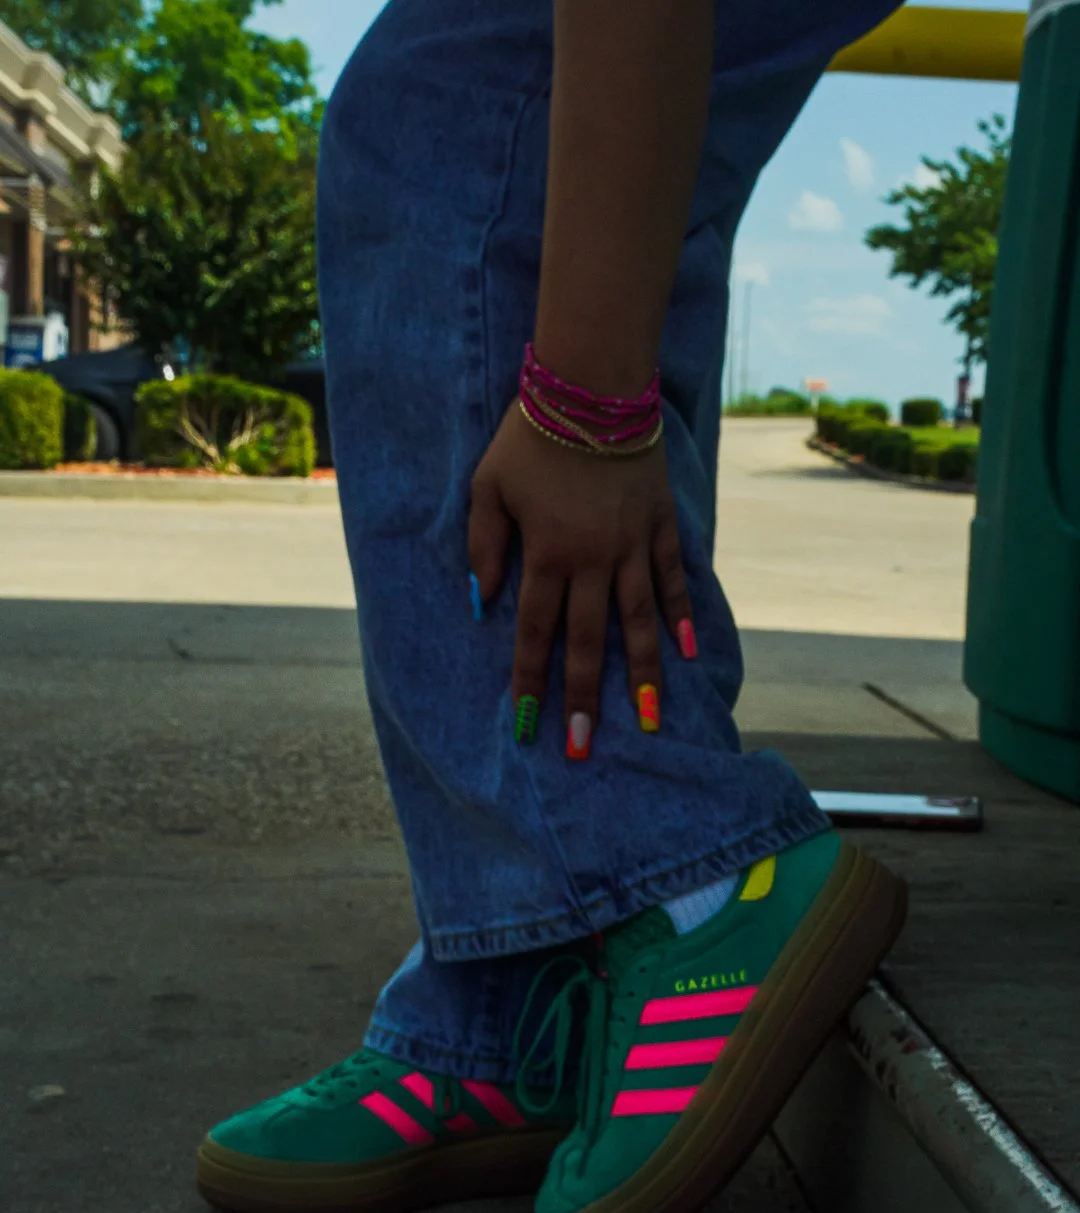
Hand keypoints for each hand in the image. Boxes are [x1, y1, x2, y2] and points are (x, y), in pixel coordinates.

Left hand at [467, 400, 695, 750]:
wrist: (592, 384)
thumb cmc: (530, 434)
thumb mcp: (488, 486)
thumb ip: (483, 546)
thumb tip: (483, 603)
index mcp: (547, 555)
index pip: (536, 634)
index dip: (531, 684)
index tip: (530, 729)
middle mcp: (594, 560)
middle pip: (587, 642)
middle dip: (583, 700)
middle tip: (584, 748)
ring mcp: (634, 544)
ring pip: (638, 622)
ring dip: (641, 675)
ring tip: (648, 721)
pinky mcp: (662, 523)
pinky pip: (673, 577)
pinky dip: (680, 614)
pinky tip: (688, 650)